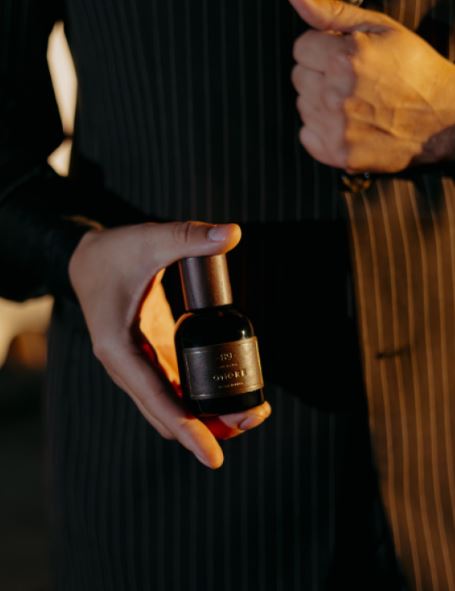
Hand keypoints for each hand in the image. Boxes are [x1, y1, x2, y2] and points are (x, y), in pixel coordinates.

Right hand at [68, 220, 271, 469]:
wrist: (86, 258)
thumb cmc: (113, 253)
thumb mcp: (149, 239)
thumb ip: (190, 236)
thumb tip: (234, 233)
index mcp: (119, 349)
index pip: (157, 401)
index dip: (189, 430)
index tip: (215, 457)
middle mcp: (127, 367)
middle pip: (168, 414)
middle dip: (209, 426)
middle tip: (254, 418)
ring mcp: (137, 366)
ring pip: (172, 407)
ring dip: (206, 416)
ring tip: (250, 412)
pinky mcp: (149, 357)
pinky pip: (175, 390)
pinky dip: (198, 399)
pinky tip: (227, 395)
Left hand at [289, 0, 454, 172]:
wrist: (441, 119)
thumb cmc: (413, 69)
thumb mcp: (380, 29)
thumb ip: (332, 12)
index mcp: (346, 60)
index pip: (301, 48)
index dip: (323, 49)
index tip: (345, 56)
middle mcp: (336, 95)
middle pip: (299, 78)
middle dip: (320, 74)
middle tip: (353, 80)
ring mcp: (336, 128)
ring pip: (303, 106)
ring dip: (321, 102)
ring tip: (354, 102)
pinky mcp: (337, 153)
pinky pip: (307, 135)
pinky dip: (322, 130)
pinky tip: (347, 123)